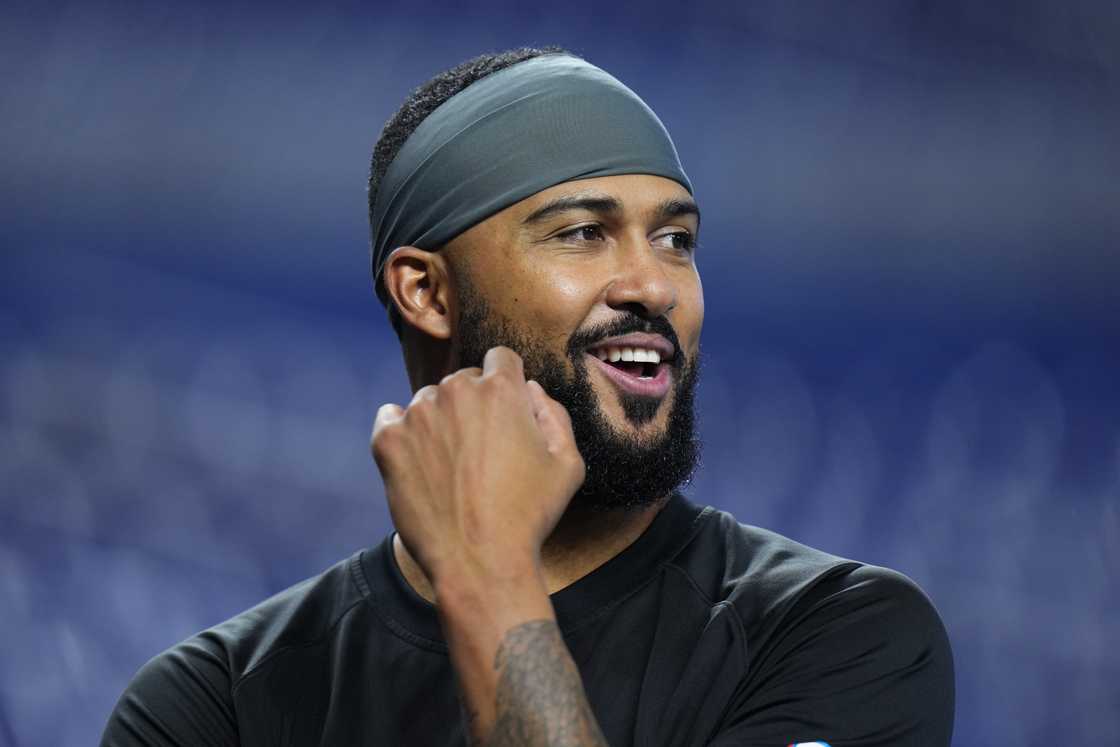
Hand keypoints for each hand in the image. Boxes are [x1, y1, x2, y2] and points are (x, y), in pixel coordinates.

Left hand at [370, 346, 585, 587]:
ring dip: (440, 421)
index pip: (501, 359)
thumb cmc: (528, 515)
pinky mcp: (387, 440)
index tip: (506, 412)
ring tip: (453, 467)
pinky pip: (390, 417)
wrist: (479, 562)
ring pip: (429, 400)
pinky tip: (420, 461)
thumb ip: (554, 415)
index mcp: (501, 390)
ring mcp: (417, 414)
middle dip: (474, 406)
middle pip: (465, 380)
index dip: (508, 383)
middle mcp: (455, 391)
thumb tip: (531, 391)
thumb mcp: (568, 464)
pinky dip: (403, 433)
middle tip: (482, 452)